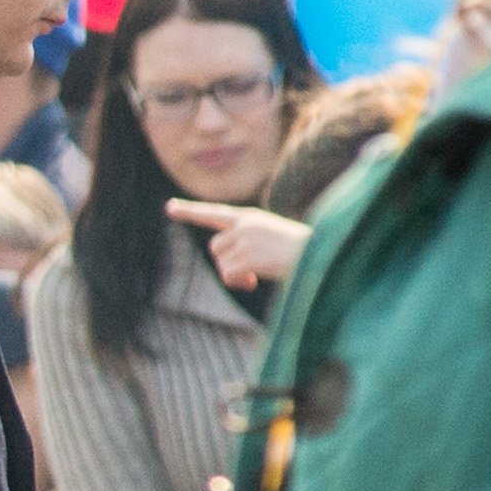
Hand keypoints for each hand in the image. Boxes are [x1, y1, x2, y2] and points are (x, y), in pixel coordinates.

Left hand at [167, 199, 310, 293]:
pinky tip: (257, 280)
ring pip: (221, 263)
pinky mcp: (247, 256)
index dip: (191, 211)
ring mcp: (245, 239)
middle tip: (250, 273)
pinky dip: (239, 283)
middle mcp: (244, 224)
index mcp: (251, 217)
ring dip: (236, 274)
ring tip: (258, 274)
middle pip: (216, 247)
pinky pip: (228, 276)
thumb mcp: (270, 237)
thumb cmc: (300, 251)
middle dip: (229, 262)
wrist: (322, 255)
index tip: (169, 208)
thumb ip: (245, 241)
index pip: (215, 213)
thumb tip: (224, 264)